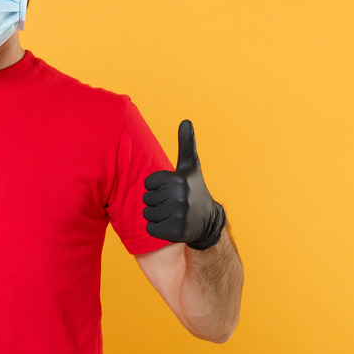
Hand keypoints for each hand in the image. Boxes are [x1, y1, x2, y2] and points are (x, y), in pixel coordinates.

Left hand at [143, 119, 225, 249]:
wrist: (207, 221)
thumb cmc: (194, 189)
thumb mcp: (190, 166)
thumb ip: (186, 144)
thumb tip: (186, 121)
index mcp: (177, 179)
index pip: (148, 184)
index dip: (157, 187)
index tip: (172, 189)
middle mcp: (179, 196)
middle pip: (146, 199)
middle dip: (157, 202)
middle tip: (174, 203)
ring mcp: (178, 215)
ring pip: (148, 214)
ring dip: (157, 215)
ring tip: (173, 213)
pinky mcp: (174, 232)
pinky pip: (151, 228)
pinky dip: (158, 229)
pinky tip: (172, 224)